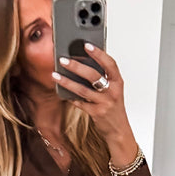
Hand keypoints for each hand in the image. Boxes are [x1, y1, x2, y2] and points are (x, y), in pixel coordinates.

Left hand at [52, 44, 137, 164]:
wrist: (119, 130)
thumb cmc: (114, 106)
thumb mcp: (113, 90)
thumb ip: (103, 77)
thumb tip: (82, 62)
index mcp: (118, 82)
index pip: (110, 64)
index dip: (99, 53)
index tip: (86, 45)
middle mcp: (113, 91)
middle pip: (93, 75)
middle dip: (76, 66)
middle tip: (63, 60)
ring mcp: (105, 103)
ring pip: (83, 90)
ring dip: (67, 82)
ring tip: (55, 75)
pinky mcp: (96, 113)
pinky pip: (80, 103)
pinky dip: (70, 97)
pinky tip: (61, 92)